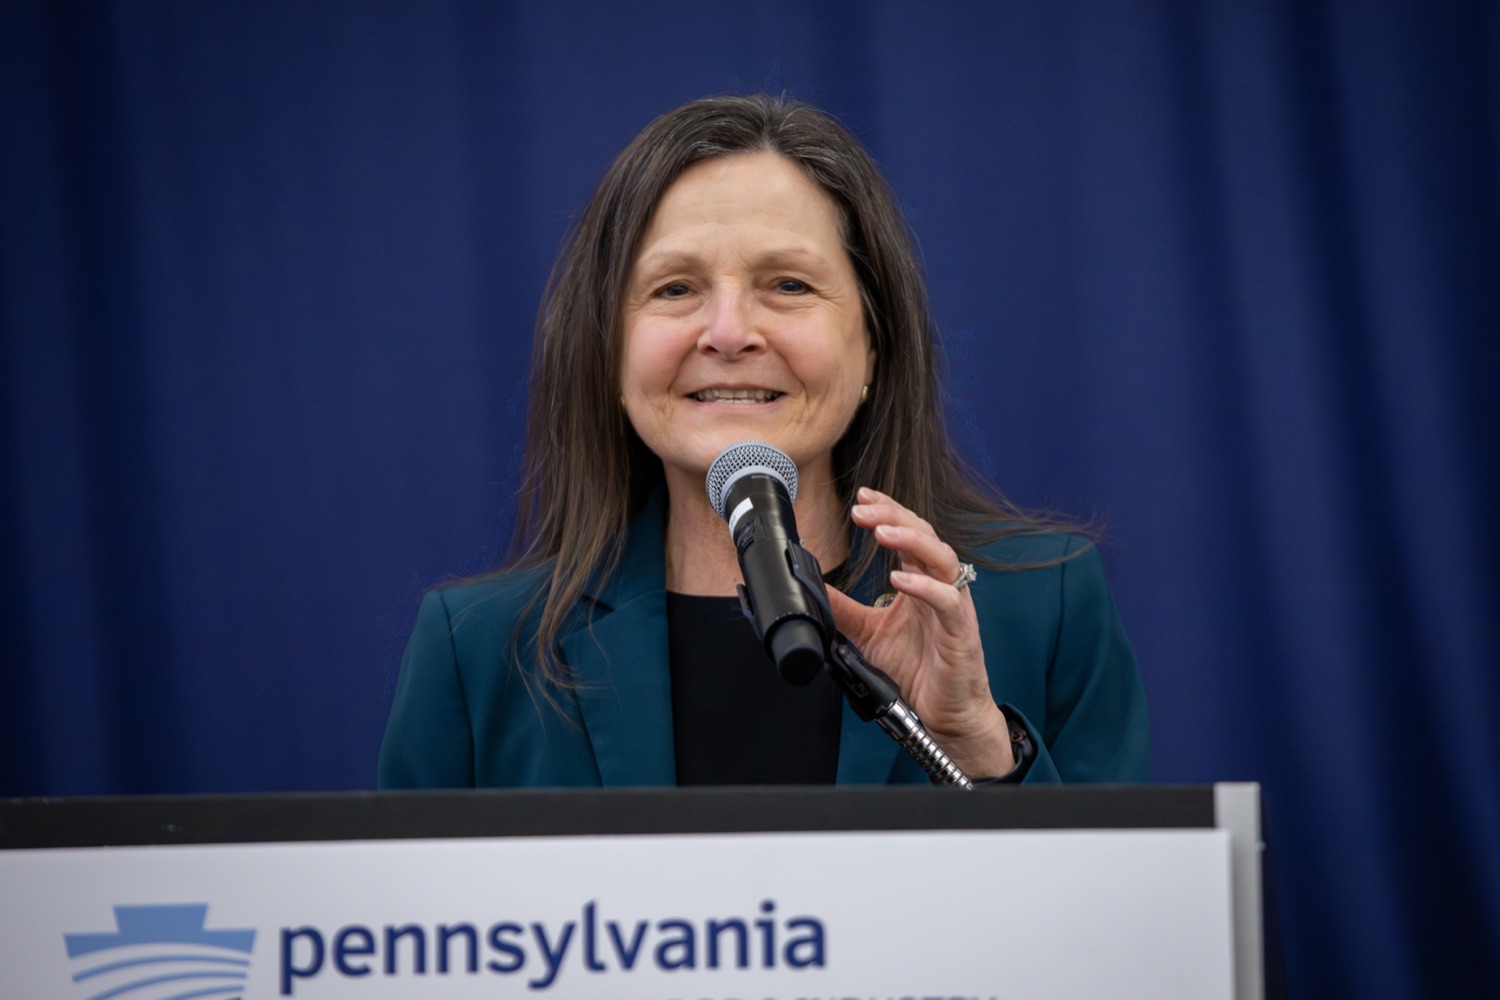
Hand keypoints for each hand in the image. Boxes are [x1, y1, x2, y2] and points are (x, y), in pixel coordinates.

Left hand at [825, 487, 1014, 775]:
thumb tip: (812, 588)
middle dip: (892, 516)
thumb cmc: (915, 673)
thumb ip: (843, 609)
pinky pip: (948, 600)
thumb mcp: (868, 634)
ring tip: (880, 532)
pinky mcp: (960, 631)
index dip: (886, 511)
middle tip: (861, 509)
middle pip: (923, 535)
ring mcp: (952, 607)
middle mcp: (938, 587)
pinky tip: (901, 579)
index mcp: (919, 583)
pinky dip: (925, 587)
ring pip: (941, 558)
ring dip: (911, 540)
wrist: (942, 716)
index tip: (860, 498)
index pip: (906, 533)